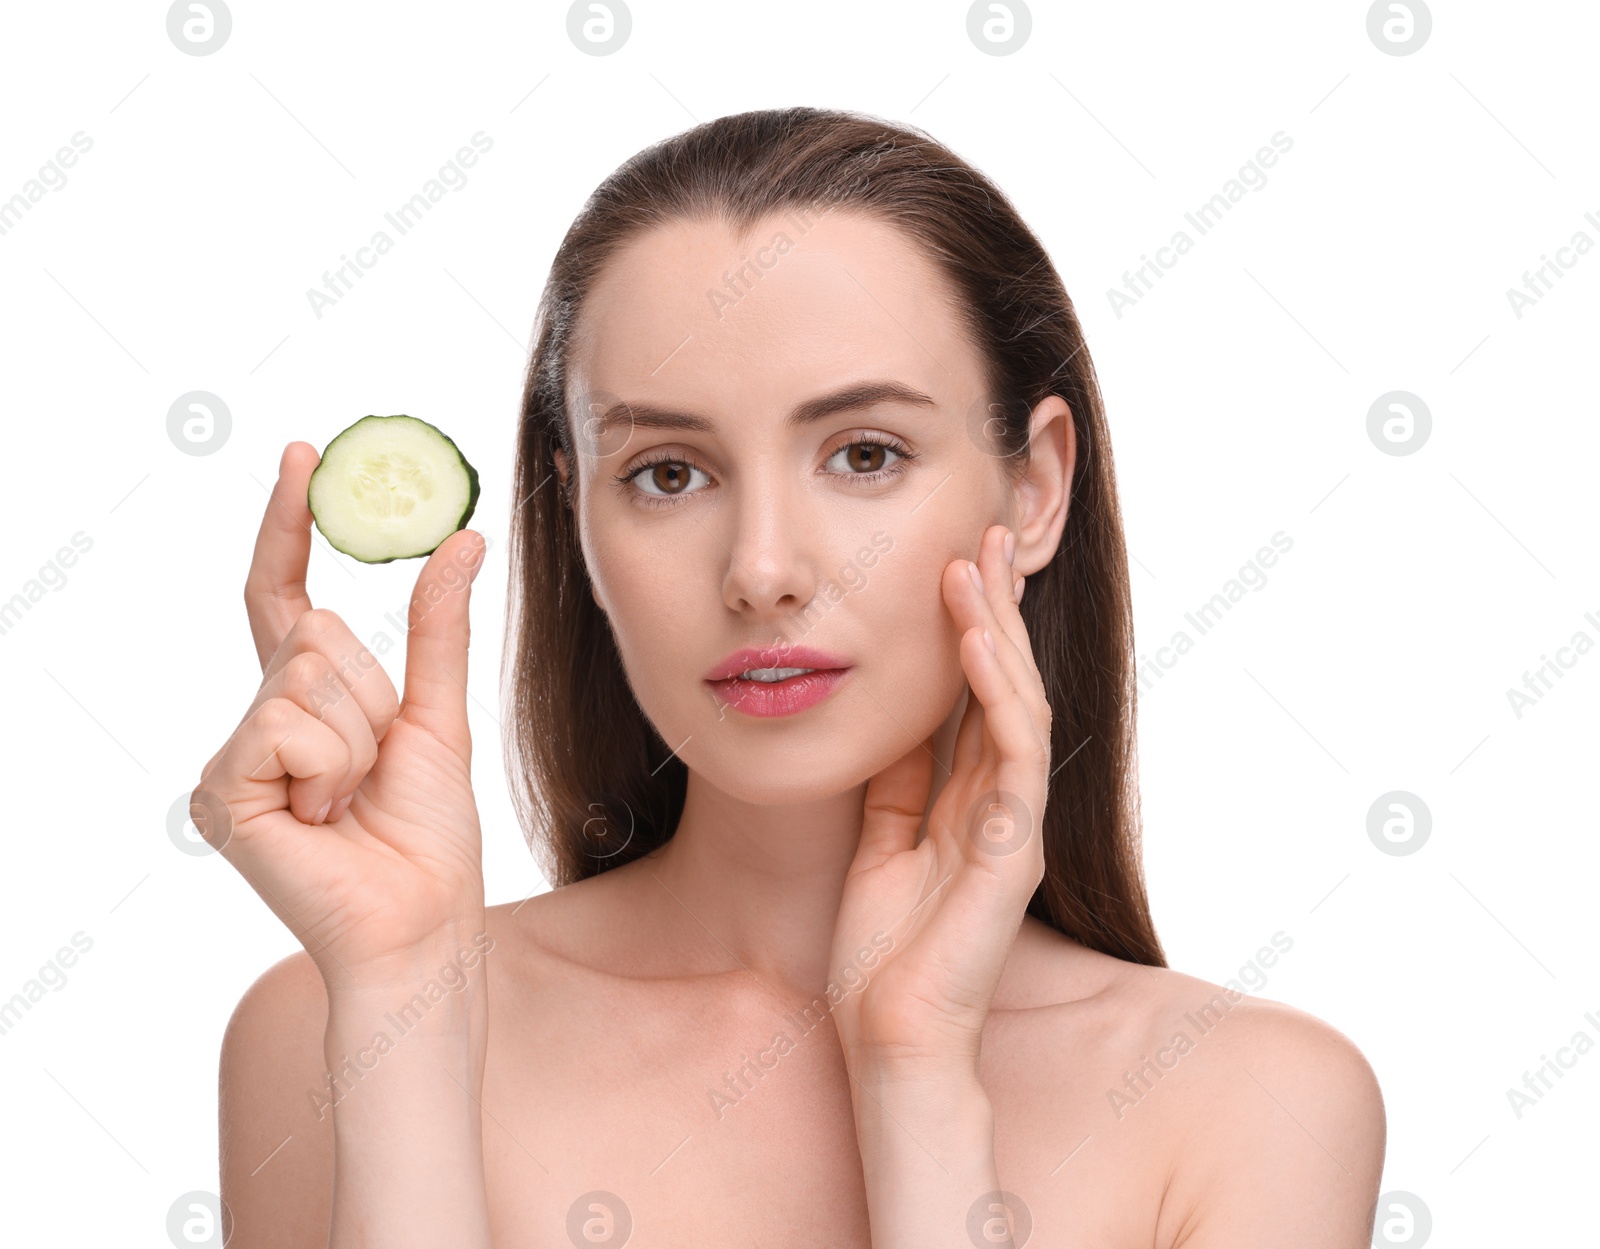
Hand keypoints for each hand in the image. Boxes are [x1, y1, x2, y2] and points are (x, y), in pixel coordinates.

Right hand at [190, 442, 488, 989]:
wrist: (421, 921)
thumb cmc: (428, 836)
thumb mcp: (440, 716)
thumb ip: (438, 629)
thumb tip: (462, 537)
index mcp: (307, 701)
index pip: (286, 594)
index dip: (290, 525)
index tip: (303, 455)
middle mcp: (261, 721)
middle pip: (313, 632)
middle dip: (371, 692)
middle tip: (377, 765)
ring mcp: (237, 758)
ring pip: (305, 675)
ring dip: (358, 738)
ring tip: (353, 801)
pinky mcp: (223, 793)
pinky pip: (287, 725)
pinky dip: (332, 768)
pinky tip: (325, 820)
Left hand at [829, 523, 1049, 1076]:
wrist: (889, 1034)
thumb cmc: (881, 951)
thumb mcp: (880, 838)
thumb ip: (898, 779)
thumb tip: (896, 712)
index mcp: (968, 798)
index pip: (978, 694)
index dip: (972, 626)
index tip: (955, 558)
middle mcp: (1001, 800)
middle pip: (1006, 684)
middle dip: (996, 608)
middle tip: (982, 533)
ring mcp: (1013, 821)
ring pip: (1017, 703)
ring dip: (996, 632)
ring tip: (974, 566)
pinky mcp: (1012, 847)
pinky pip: (1013, 753)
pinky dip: (998, 692)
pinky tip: (976, 643)